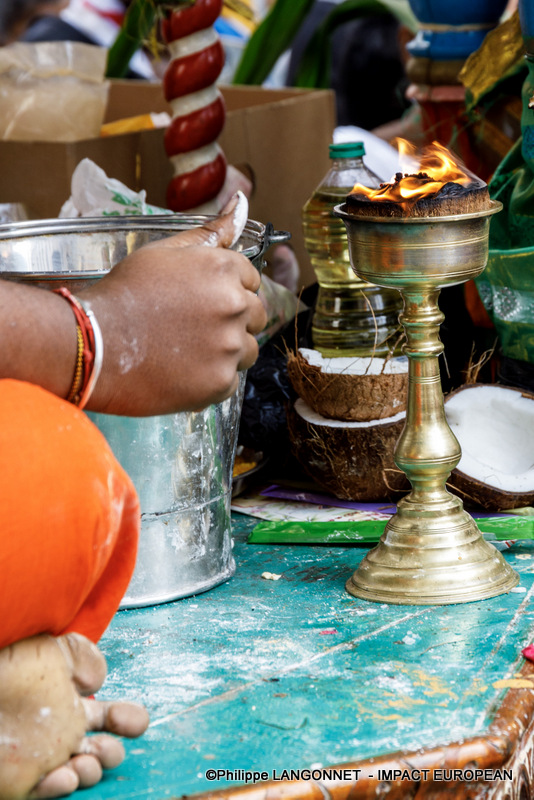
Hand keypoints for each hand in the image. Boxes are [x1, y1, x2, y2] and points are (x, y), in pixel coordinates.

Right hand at [80, 195, 266, 415]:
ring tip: (186, 351)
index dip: (226, 290)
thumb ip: (210, 231)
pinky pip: (230, 381)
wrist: (94, 342)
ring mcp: (229, 346)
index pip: (251, 280)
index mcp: (225, 268)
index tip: (201, 301)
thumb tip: (242, 202)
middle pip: (255, 315)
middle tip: (192, 328)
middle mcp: (235, 305)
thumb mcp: (165, 251)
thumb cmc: (125, 293)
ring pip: (247, 351)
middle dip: (231, 320)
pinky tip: (181, 372)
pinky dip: (210, 380)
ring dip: (225, 352)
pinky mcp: (220, 382)